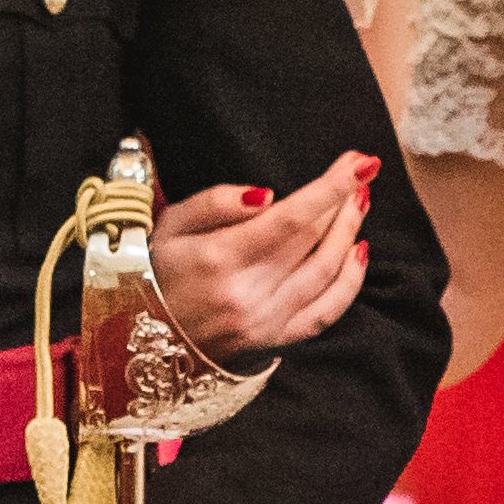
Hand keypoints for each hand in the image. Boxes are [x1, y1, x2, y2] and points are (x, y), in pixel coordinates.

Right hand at [149, 157, 377, 364]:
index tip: (362, 162)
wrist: (141, 338)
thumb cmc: (156, 272)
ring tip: (358, 202)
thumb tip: (268, 196)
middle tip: (360, 172)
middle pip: (314, 242)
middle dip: (344, 202)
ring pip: (327, 273)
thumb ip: (216, 202)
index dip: (332, 188)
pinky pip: (327, 312)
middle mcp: (247, 294)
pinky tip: (357, 251)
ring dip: (350, 232)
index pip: (291, 218)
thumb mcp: (170, 224)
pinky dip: (350, 281)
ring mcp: (265, 323)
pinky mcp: (275, 340)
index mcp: (219, 259)